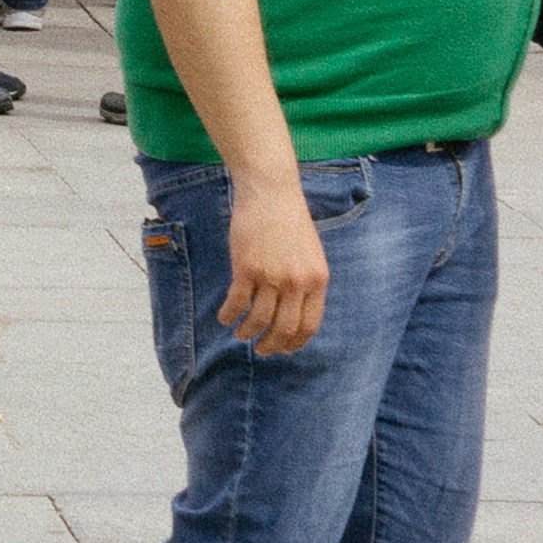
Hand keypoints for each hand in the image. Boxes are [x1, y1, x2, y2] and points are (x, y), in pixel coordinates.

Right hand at [220, 171, 330, 356]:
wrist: (271, 193)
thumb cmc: (289, 221)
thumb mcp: (310, 254)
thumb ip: (306, 282)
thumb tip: (294, 312)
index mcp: (317, 280)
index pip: (308, 325)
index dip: (294, 343)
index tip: (283, 349)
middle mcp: (297, 282)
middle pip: (284, 328)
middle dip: (271, 345)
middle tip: (261, 349)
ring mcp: (271, 276)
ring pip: (259, 320)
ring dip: (247, 333)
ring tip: (240, 335)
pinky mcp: (246, 268)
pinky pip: (237, 302)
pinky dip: (229, 314)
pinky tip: (225, 317)